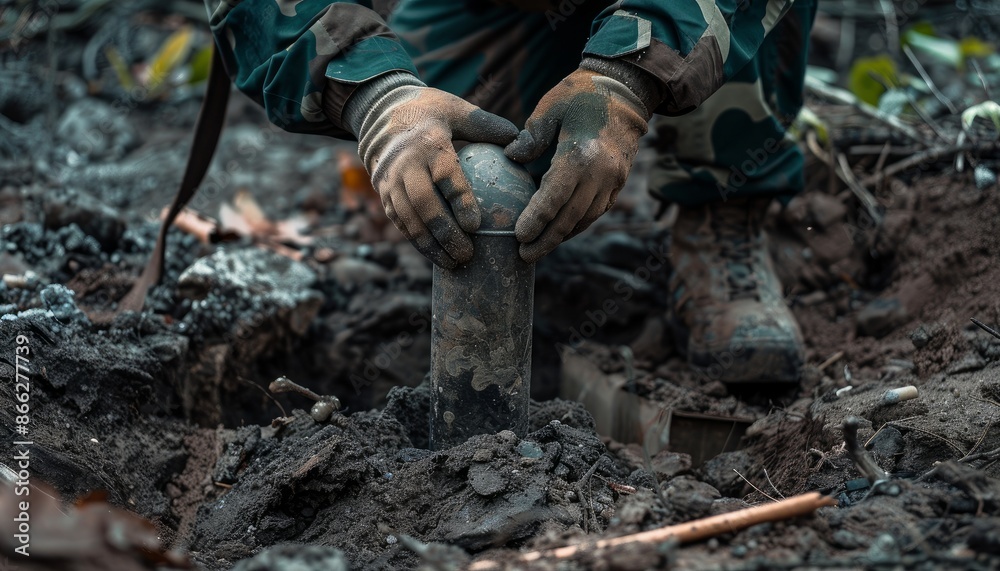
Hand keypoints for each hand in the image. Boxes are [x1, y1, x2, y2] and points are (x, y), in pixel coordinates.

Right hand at [357, 86, 518, 267]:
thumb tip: (520, 143)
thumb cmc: (430, 112)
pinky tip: (435, 256)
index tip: (475, 224)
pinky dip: (416, 242)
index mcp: (429, 141)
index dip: (460, 201)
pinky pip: (399, 222)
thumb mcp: (456, 109)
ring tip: (453, 264)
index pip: (446, 175)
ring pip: (408, 218)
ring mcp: (391, 179)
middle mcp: (406, 162)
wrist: (380, 111)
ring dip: (429, 245)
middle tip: (467, 254)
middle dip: (445, 233)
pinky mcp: (383, 192)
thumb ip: (486, 125)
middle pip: (424, 204)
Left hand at [504, 69, 648, 262]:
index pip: (553, 199)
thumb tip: (511, 157)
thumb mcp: (549, 108)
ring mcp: (612, 181)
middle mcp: (599, 175)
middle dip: (546, 240)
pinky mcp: (619, 182)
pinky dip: (578, 225)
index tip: (518, 236)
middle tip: (524, 255)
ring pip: (585, 219)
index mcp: (578, 156)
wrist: (626, 90)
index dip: (535, 221)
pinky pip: (596, 211)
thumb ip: (530, 137)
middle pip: (569, 219)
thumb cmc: (581, 94)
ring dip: (562, 237)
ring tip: (539, 248)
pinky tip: (562, 231)